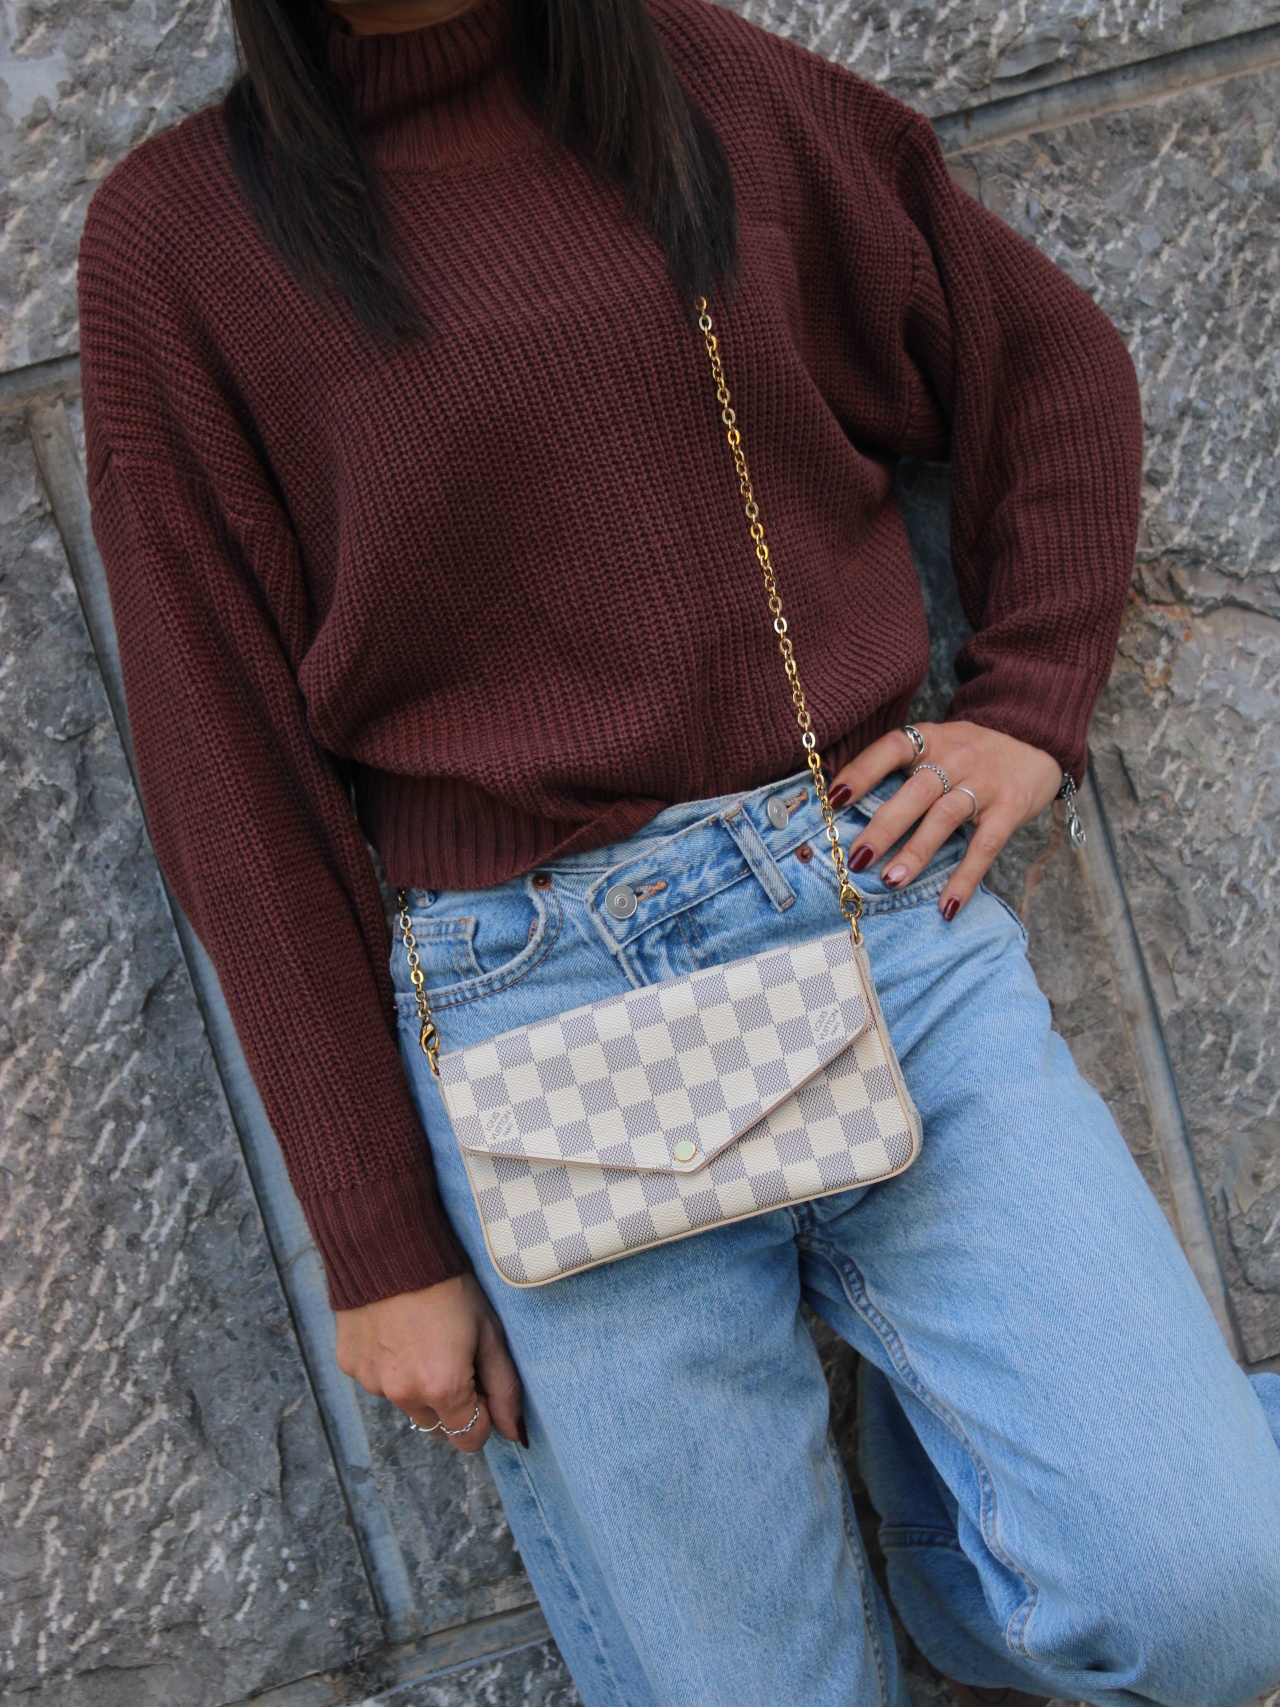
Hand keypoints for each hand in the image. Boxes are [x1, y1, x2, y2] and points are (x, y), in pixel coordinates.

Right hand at [335, 1274, 525, 1452]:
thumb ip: (504, 1388)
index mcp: (443, 1389)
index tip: (483, 1387)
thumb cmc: (448, 1285)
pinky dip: (390, 1366)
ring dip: (418, 1387)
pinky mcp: (351, 1365)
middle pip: (438, 1427)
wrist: (389, 1246)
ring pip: (406, 1404)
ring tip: (424, 1338)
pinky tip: (397, 1330)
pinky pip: (377, 1380)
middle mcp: (403, 1395)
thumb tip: (514, 1432)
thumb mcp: (488, 1331)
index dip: (483, 1417)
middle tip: (455, 1357)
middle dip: (452, 1405)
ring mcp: (372, 1382)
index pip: (469, 1439)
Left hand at [828, 720, 1061, 918]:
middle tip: (857, 858)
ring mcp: (984, 783)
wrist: (1038, 737)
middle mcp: (955, 757)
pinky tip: (947, 906)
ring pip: (945, 818)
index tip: (834, 799)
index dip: (862, 771)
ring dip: (916, 851)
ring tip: (891, 881)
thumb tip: (847, 804)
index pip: (892, 749)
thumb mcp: (938, 741)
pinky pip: (985, 846)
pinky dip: (965, 878)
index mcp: (930, 739)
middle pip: (916, 791)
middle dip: (884, 826)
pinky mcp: (1010, 808)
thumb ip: (904, 765)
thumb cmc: (973, 748)